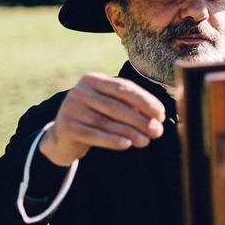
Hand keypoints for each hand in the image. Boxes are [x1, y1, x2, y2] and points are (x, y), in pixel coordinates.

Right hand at [39, 73, 165, 165]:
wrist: (62, 136)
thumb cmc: (95, 117)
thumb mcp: (111, 107)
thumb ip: (130, 107)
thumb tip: (158, 116)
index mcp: (93, 79)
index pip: (123, 88)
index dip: (144, 101)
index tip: (161, 114)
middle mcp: (79, 90)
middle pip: (115, 106)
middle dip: (139, 119)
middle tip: (157, 131)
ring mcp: (70, 107)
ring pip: (105, 121)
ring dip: (129, 132)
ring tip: (145, 141)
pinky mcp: (65, 126)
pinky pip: (92, 134)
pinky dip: (110, 140)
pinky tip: (126, 145)